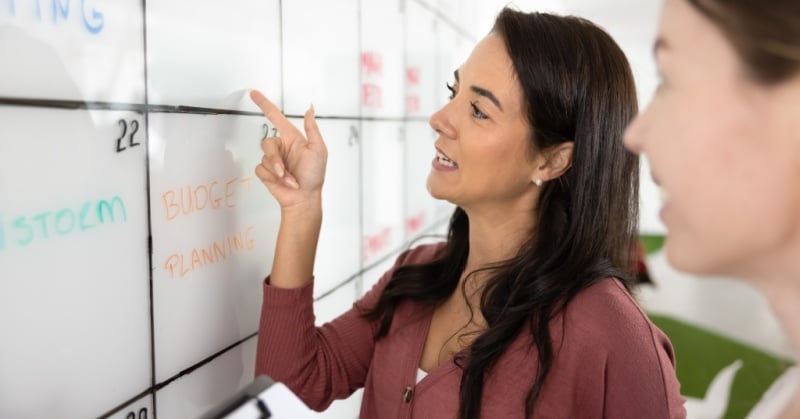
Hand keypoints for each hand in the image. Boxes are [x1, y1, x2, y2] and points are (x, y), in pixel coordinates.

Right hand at [250, 89, 326, 208]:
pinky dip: (271, 177)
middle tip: (285, 171)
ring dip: (277, 171)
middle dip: (275, 159)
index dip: (264, 104)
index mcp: (292, 138)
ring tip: (289, 179)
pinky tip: (282, 182)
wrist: (304, 198)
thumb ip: (312, 129)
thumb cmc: (314, 175)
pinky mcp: (266, 172)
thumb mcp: (319, 150)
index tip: (253, 93)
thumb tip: (309, 109)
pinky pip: (260, 169)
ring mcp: (273, 159)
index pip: (275, 117)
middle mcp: (281, 147)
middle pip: (267, 142)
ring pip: (264, 157)